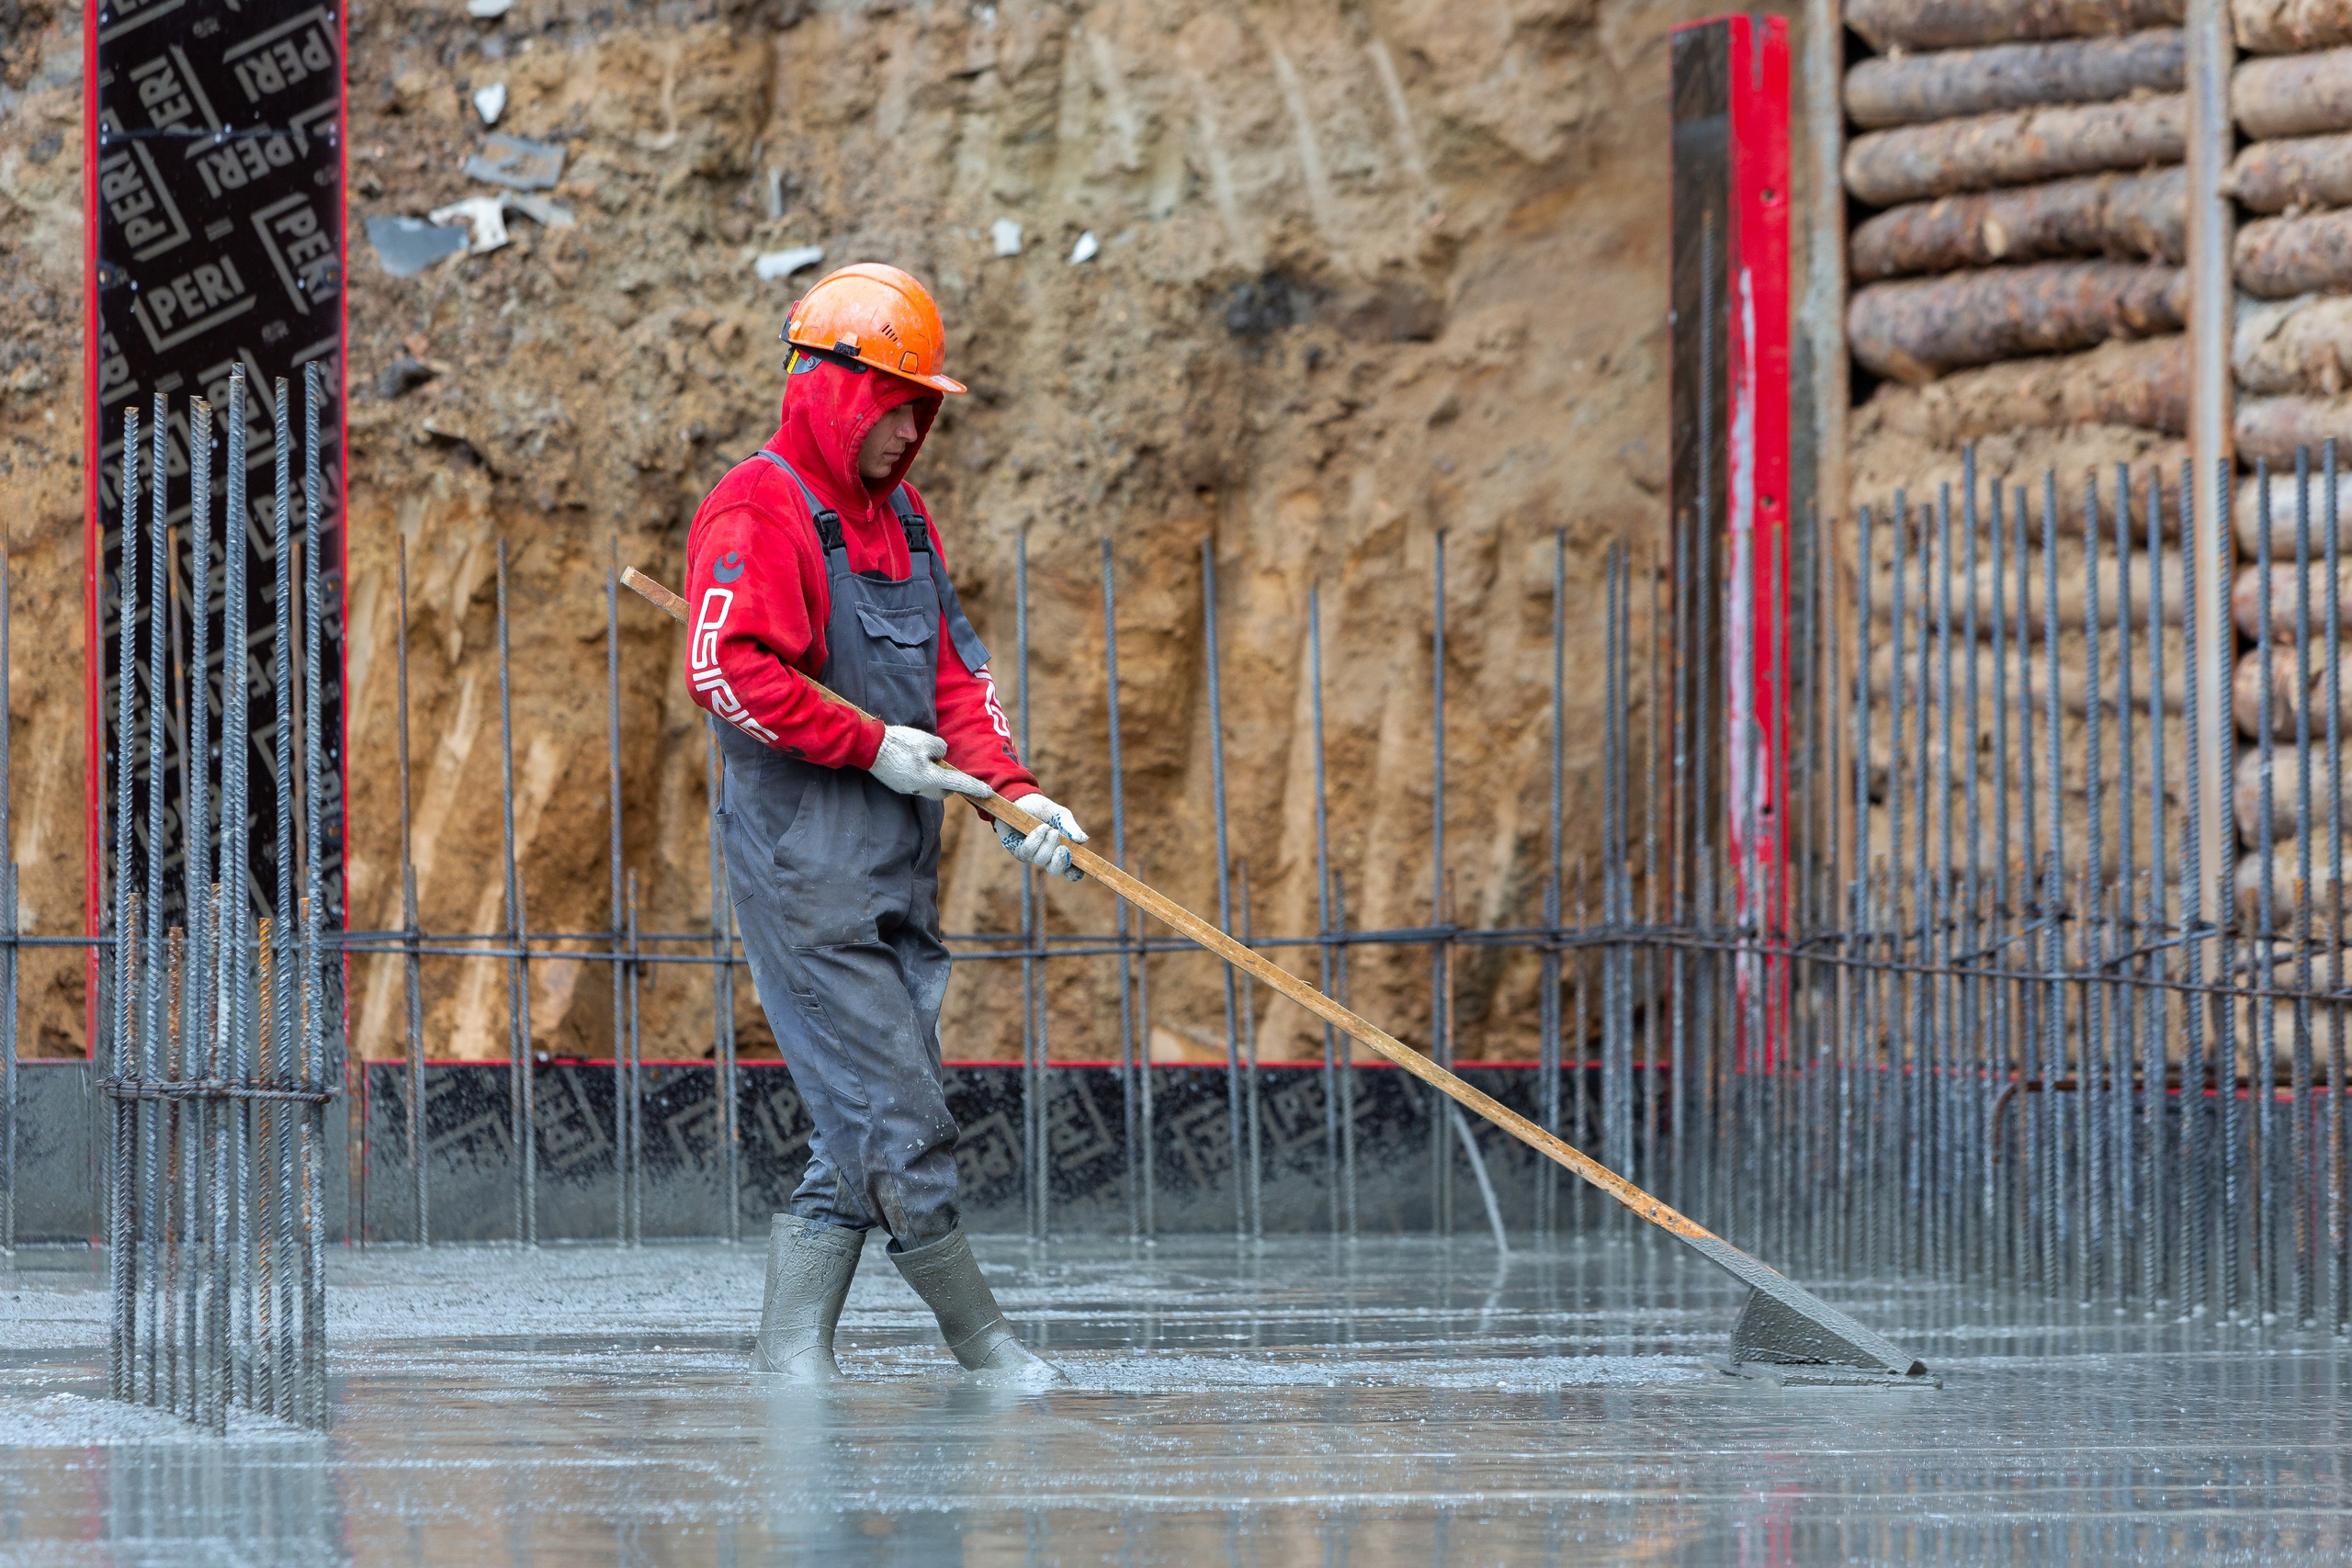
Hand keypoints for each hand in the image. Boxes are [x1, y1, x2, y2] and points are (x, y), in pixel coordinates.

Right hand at [867, 725, 989, 801]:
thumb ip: (940, 749)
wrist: (870, 747)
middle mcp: (920, 788)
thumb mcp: (926, 740)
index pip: (959, 783)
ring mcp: (908, 789)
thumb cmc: (900, 743)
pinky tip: (912, 762)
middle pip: (943, 791)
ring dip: (933, 778)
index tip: (988, 793)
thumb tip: (940, 756)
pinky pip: (915, 783)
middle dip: (950, 784)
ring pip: (929, 788)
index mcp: (931, 778)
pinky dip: (920, 775)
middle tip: (946, 767)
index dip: (975, 787)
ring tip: (927, 761)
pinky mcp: (898, 785)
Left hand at [997, 792, 1087, 882]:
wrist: (1021, 799)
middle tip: (1063, 848)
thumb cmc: (1042, 809)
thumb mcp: (1060, 815)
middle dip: (1059, 861)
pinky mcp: (1019, 850)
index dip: (1074, 873)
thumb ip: (1070, 827)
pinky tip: (1041, 828)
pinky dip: (1036, 839)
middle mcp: (1047, 856)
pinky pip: (1028, 851)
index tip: (1077, 868)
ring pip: (1041, 859)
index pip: (1069, 869)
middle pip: (1055, 870)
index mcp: (1061, 850)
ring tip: (1049, 829)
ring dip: (1048, 844)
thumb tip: (1083, 840)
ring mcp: (1032, 855)